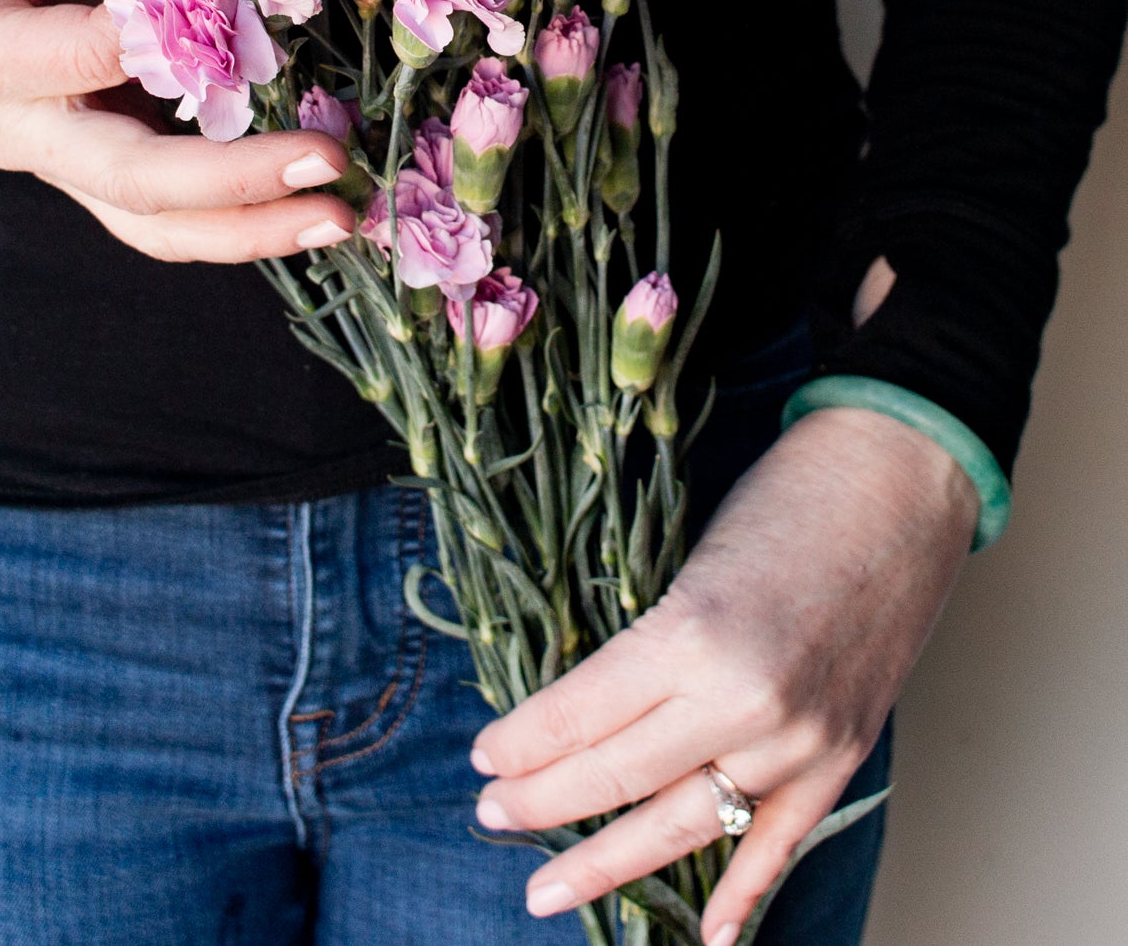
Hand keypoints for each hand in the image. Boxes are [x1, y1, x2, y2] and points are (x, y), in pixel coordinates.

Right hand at [0, 0, 354, 260]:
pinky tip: (305, 213)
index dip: (169, 36)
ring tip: (339, 218)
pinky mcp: (90, 173)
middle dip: (236, 182)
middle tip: (331, 165)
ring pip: (151, 224)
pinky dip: (235, 225)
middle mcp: (11, 129)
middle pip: (129, 179)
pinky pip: (162, 220)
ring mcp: (52, 163)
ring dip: (249, 231)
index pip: (86, 55)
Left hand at [468, 405, 977, 943]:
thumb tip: (578, 707)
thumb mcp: (688, 561)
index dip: (523, 741)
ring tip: (546, 888)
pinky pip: (780, 841)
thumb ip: (645, 643)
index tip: (483, 756)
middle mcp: (747, 702)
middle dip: (542, 802)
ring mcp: (802, 741)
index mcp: (693, 634)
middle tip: (490, 814)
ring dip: (608, 861)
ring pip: (684, 825)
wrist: (899, 481)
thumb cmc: (785, 497)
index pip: (582, 713)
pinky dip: (741, 894)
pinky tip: (702, 933)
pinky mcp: (843, 756)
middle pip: (619, 776)